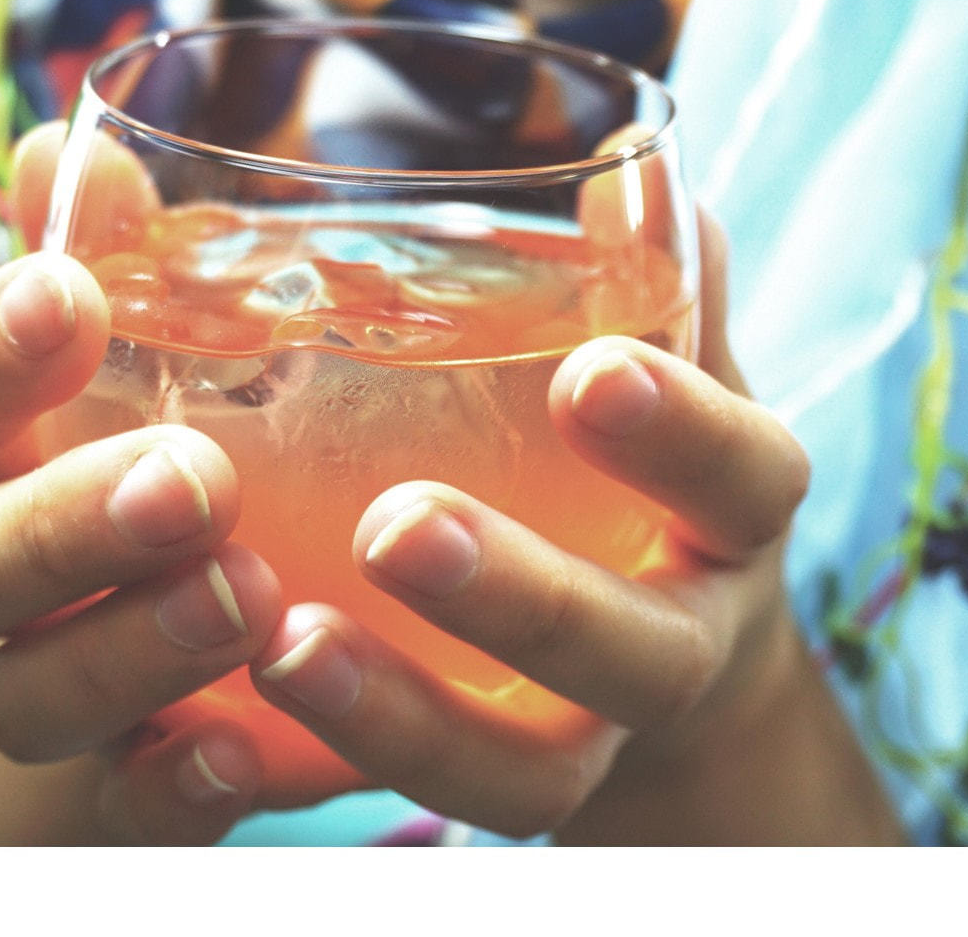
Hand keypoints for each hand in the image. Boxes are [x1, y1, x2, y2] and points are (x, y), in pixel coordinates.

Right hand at [0, 125, 359, 844]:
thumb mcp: (139, 374)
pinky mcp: (118, 794)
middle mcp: (8, 582)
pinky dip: (171, 784)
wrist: (141, 691)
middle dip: (66, 519)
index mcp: (9, 463)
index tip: (62, 296)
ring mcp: (54, 695)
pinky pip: (121, 807)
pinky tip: (237, 755)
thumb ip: (110, 268)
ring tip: (246, 594)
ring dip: (128, 645)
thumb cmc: (143, 492)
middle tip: (192, 478)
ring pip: (31, 691)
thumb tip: (68, 140)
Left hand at [246, 212, 900, 842]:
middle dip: (524, 596)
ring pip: (525, 771)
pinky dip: (330, 773)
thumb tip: (621, 163)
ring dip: (404, 719)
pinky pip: (423, 805)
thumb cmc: (638, 471)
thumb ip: (648, 276)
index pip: (742, 475)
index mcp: (722, 514)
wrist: (650, 646)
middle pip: (633, 650)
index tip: (592, 374)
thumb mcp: (665, 369)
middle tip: (395, 525)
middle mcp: (670, 636)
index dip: (683, 434)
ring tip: (283, 646)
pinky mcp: (494, 778)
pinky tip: (225, 726)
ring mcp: (586, 729)